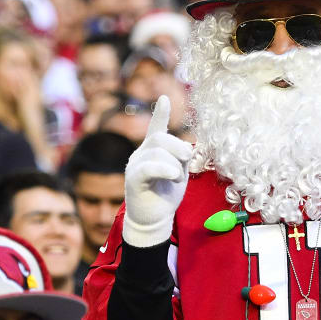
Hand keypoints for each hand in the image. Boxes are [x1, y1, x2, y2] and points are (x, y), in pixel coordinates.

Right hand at [122, 95, 190, 246]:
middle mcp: (140, 155)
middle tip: (186, 162)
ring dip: (174, 163)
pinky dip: (165, 169)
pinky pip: (148, 167)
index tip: (164, 98)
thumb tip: (187, 148)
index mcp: (152, 152)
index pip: (156, 129)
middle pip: (160, 139)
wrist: (153, 221)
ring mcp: (134, 167)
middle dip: (178, 148)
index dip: (161, 114)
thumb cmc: (165, 196)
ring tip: (177, 177)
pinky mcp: (132, 180)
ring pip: (156, 151)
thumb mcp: (178, 172)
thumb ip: (181, 157)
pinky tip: (173, 176)